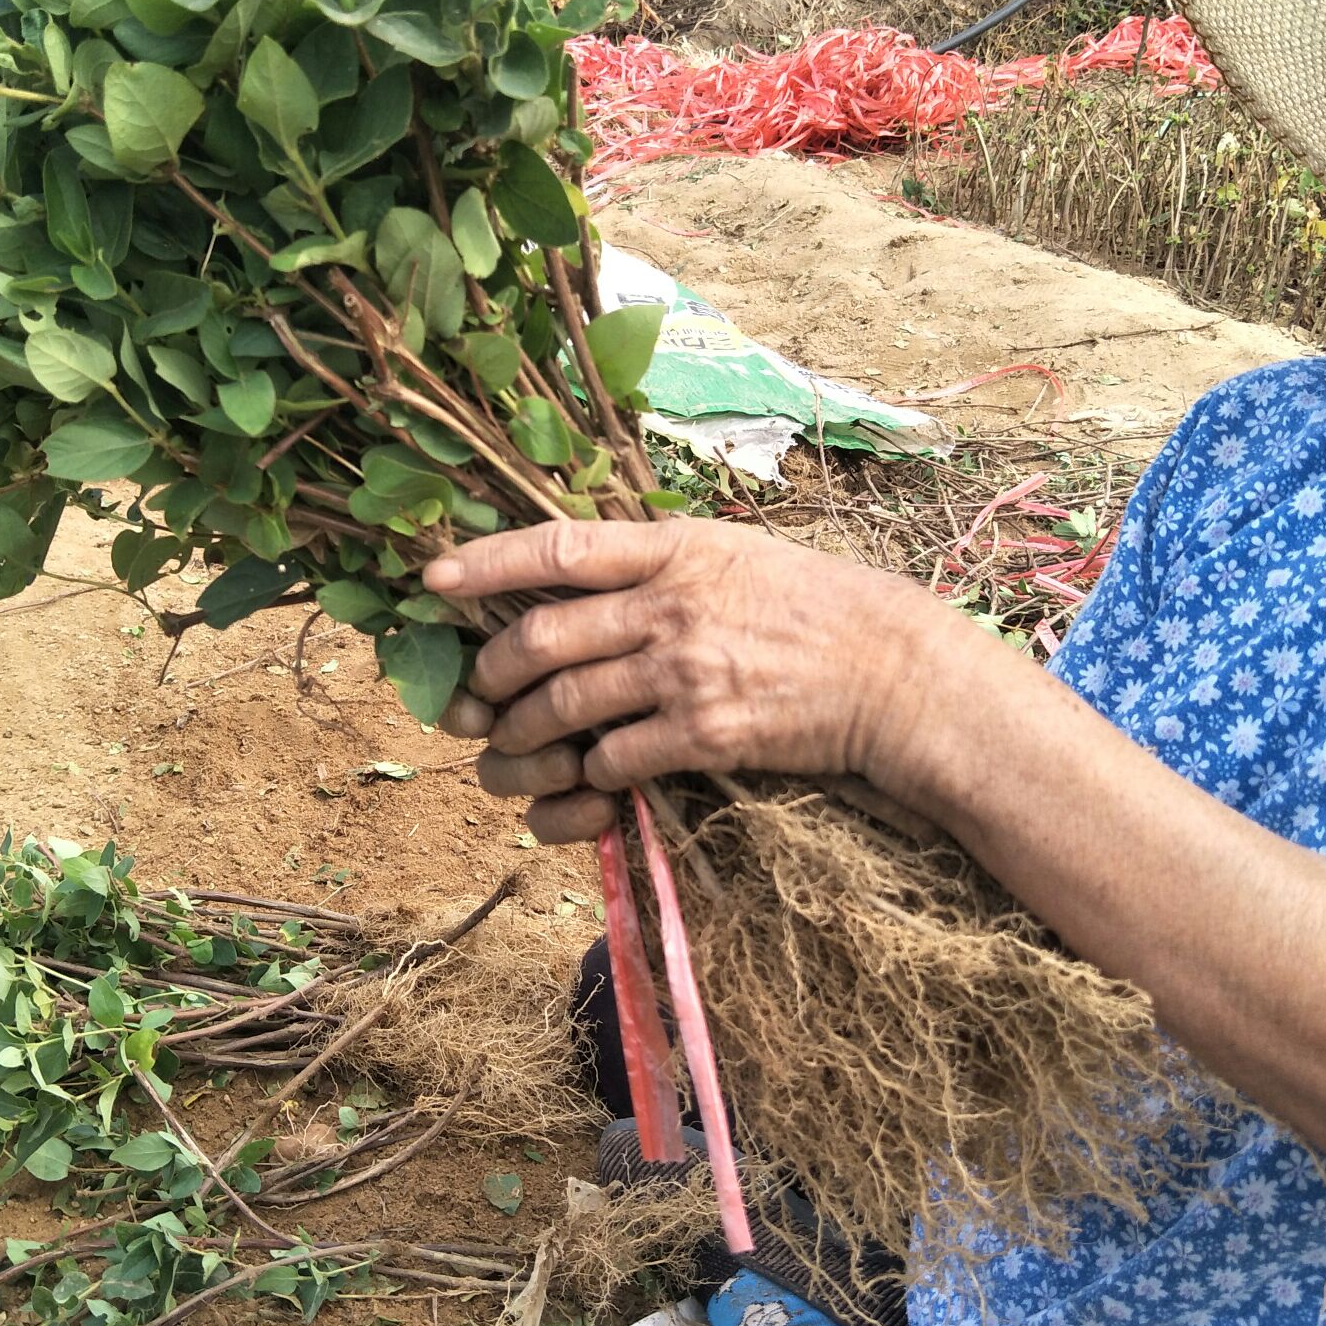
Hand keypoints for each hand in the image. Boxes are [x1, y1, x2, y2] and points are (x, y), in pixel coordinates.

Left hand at [423, 516, 957, 842]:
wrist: (893, 673)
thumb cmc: (815, 608)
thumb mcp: (736, 555)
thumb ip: (659, 563)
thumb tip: (577, 574)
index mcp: (676, 548)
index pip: (557, 547)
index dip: (486, 563)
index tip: (432, 578)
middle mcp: (671, 604)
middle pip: (539, 639)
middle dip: (488, 675)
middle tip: (473, 696)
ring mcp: (686, 671)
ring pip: (561, 707)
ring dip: (520, 738)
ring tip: (509, 750)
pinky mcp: (706, 734)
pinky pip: (613, 760)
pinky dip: (586, 775)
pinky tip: (589, 778)